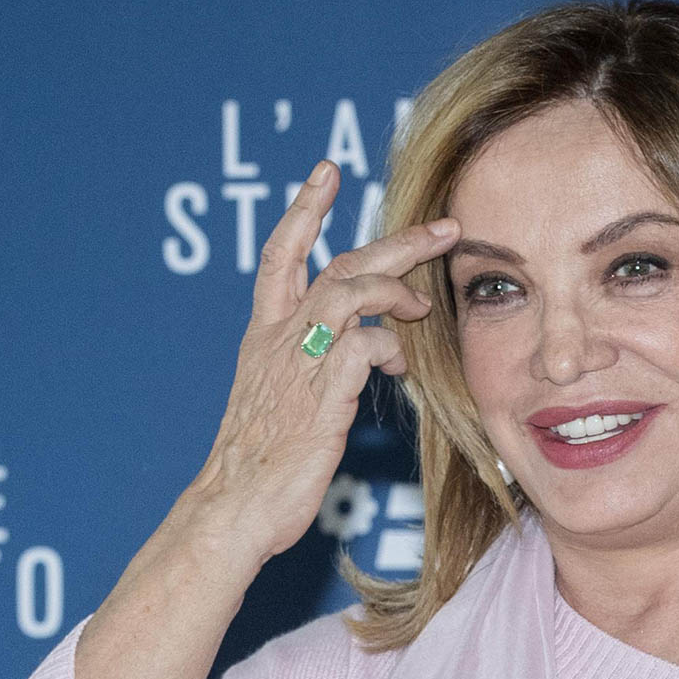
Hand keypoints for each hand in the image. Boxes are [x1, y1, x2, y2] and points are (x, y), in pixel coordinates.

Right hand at [189, 159, 458, 561]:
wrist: (234, 506)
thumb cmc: (261, 456)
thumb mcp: (278, 394)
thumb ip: (311, 359)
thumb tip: (363, 342)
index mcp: (265, 333)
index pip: (280, 253)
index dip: (304, 210)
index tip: (327, 171)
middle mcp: (280, 338)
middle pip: (339, 266)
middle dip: (397, 241)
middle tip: (443, 226)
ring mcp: (299, 365)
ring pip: (352, 293)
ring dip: (398, 290)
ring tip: (423, 306)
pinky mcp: (321, 397)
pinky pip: (364, 347)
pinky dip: (390, 346)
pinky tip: (401, 364)